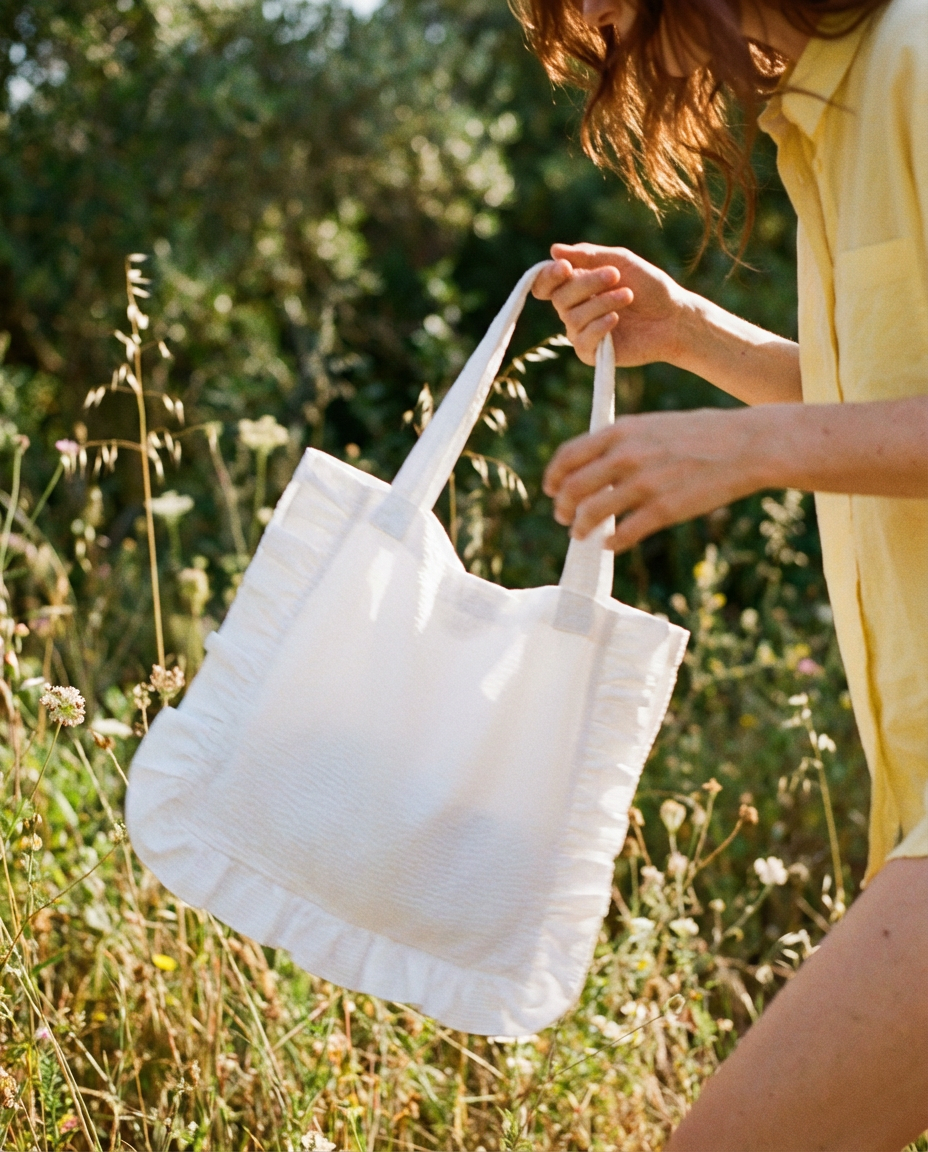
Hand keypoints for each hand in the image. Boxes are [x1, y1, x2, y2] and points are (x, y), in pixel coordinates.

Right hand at [532, 242, 689, 367]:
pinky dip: (598, 326)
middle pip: (559, 297)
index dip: (548, 276)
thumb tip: (554, 250)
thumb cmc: (649, 287)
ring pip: (573, 318)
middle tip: (615, 275)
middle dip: (586, 284)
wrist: (673, 317)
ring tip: (628, 295)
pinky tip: (616, 319)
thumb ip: (588, 256)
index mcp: (576, 286)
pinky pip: (582, 340)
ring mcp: (581, 332)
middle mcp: (573, 310)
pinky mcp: (591, 353)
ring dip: (601, 303)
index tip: (565, 267)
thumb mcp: (620, 262)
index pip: (545, 284)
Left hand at [542, 407, 763, 551]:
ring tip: (580, 534)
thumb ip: (621, 443)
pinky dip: (612, 542)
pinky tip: (612, 543)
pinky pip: (623, 534)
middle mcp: (626, 456)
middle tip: (563, 517)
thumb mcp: (652, 424)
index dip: (553, 477)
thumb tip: (594, 466)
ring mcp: (644, 484)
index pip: (568, 456)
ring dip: (580, 528)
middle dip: (563, 507)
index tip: (551, 489)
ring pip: (592, 514)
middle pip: (573, 489)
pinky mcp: (663, 510)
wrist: (746, 445)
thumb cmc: (701, 434)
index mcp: (621, 431)